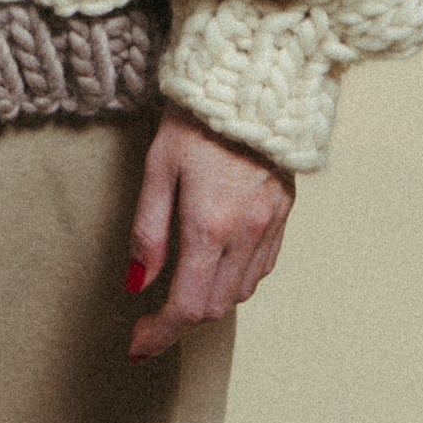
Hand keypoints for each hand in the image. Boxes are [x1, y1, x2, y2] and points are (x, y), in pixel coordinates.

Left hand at [125, 96, 294, 359]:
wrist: (251, 77)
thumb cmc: (195, 115)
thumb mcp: (158, 165)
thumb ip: (148, 230)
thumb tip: (137, 283)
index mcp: (210, 225)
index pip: (188, 306)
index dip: (161, 333)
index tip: (138, 346)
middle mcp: (247, 233)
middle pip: (216, 306)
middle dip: (182, 321)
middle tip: (151, 322)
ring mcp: (271, 224)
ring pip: (241, 291)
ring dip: (210, 302)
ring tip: (180, 293)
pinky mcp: (285, 212)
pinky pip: (262, 266)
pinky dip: (236, 279)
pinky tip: (217, 266)